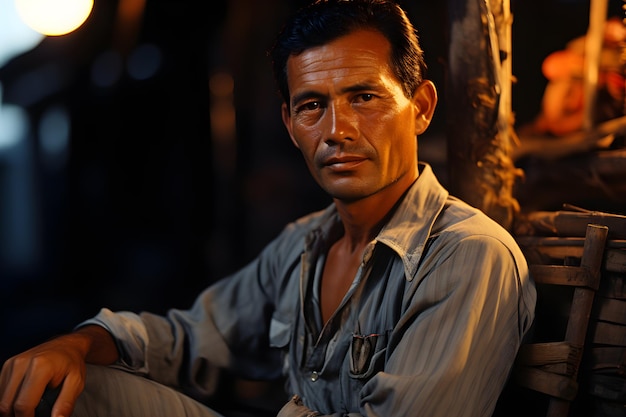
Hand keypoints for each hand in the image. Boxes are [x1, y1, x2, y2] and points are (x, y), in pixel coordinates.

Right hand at [0, 325, 117, 416]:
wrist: (66, 345)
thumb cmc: (72, 363)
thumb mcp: (76, 382)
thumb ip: (66, 403)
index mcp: (40, 366)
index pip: (23, 404)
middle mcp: (22, 363)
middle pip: (7, 404)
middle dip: (18, 416)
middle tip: (33, 416)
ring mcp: (12, 364)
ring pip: (1, 400)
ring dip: (11, 411)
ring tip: (29, 410)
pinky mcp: (7, 366)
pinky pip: (0, 391)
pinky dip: (8, 401)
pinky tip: (21, 402)